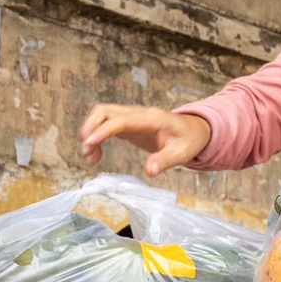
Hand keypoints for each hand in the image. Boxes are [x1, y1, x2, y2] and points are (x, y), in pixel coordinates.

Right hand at [78, 105, 211, 175]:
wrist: (194, 130)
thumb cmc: (189, 140)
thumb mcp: (183, 153)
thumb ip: (166, 161)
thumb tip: (149, 171)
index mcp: (152, 118)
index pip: (122, 120)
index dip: (104, 129)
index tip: (90, 142)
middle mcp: (138, 114)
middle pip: (105, 110)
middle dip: (90, 127)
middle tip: (86, 150)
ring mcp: (131, 117)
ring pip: (101, 115)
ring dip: (90, 132)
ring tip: (90, 157)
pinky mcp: (127, 124)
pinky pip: (105, 125)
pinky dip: (96, 137)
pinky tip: (96, 155)